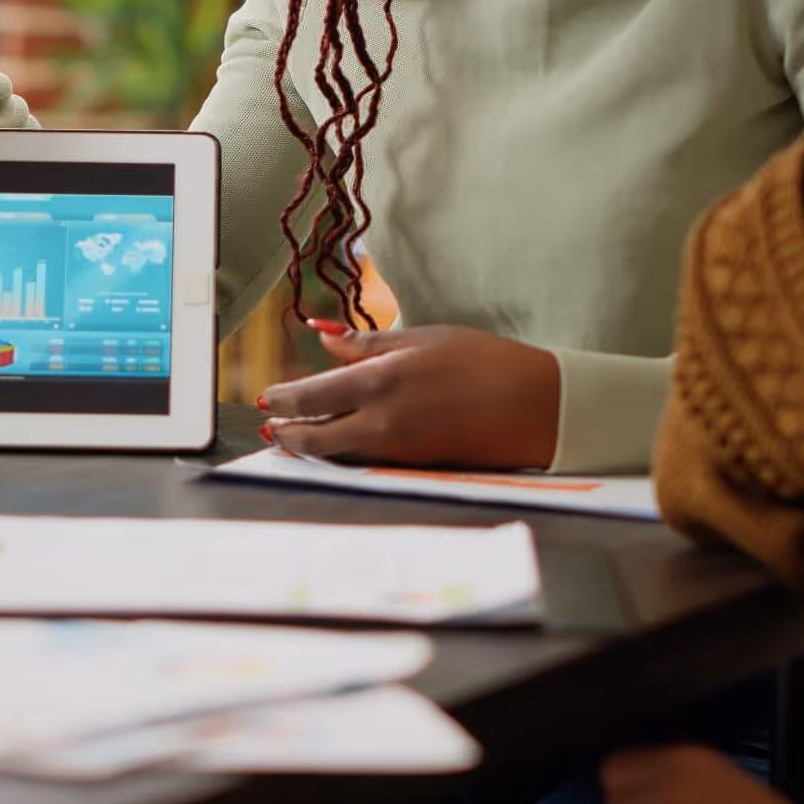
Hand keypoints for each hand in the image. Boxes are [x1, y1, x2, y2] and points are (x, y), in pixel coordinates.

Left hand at [259, 322, 559, 469]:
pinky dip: (341, 452)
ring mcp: (396, 449)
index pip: (311, 396)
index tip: (267, 399)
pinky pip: (363, 459)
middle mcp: (380, 421)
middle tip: (270, 428)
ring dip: (310, 446)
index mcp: (379, 382)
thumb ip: (368, 344)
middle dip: (286, 433)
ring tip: (290, 439)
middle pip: (315, 436)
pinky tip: (336, 444)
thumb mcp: (423, 339)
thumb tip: (324, 339)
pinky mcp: (413, 464)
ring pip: (336, 452)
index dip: (283, 400)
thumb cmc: (484, 362)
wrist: (536, 408)